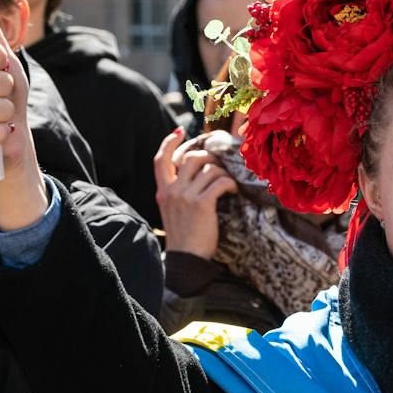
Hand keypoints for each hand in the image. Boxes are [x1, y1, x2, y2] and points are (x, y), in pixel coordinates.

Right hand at [153, 129, 238, 259]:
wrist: (186, 260)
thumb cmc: (185, 237)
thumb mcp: (173, 211)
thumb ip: (178, 193)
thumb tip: (195, 174)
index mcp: (162, 191)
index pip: (160, 160)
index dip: (169, 143)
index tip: (179, 132)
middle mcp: (171, 190)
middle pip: (191, 158)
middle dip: (209, 157)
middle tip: (219, 167)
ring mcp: (186, 196)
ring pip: (209, 168)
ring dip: (223, 173)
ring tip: (227, 184)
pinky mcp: (202, 204)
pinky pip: (220, 181)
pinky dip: (229, 184)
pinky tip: (232, 191)